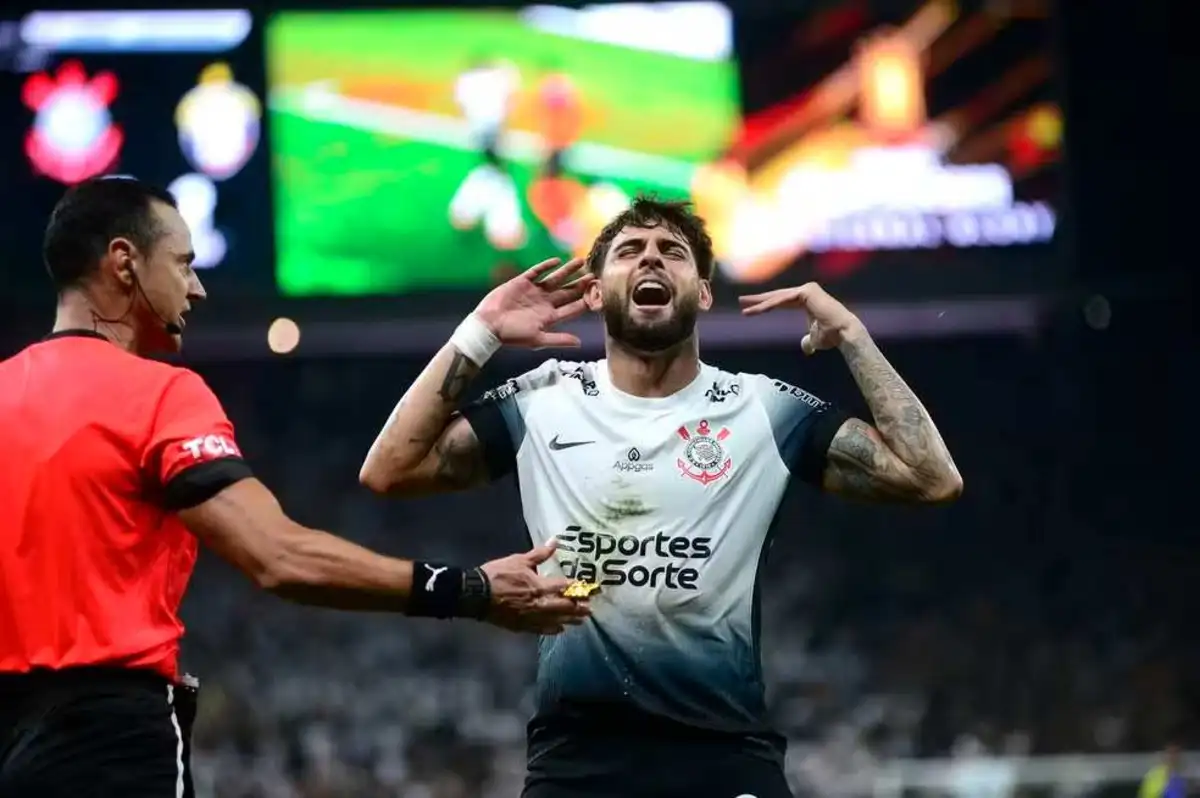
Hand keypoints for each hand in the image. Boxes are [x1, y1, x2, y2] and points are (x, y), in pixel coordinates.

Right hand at [474, 257, 595, 348]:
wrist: (489, 325)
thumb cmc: (512, 335)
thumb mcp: (537, 339)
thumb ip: (558, 339)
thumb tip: (579, 343)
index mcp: (549, 317)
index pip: (572, 308)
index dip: (586, 301)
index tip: (600, 295)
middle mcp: (544, 303)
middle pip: (567, 292)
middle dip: (581, 284)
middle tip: (595, 276)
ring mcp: (534, 292)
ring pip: (555, 279)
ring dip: (568, 270)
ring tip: (581, 261)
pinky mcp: (521, 282)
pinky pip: (536, 271)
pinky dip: (546, 266)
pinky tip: (557, 260)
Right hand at [481, 541, 590, 634]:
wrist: (477, 595)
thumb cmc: (498, 574)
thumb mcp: (519, 560)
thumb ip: (540, 554)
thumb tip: (556, 541)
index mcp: (539, 586)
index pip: (565, 587)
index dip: (579, 588)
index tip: (591, 589)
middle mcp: (539, 604)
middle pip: (564, 607)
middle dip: (579, 607)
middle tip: (591, 608)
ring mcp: (531, 617)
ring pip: (556, 620)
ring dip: (570, 620)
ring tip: (582, 620)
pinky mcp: (522, 626)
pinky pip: (542, 629)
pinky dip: (553, 629)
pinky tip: (560, 630)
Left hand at [739, 282, 863, 354]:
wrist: (843, 334)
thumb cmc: (831, 337)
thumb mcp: (815, 339)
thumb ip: (808, 340)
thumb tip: (805, 347)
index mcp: (807, 300)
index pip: (782, 301)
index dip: (766, 305)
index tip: (751, 309)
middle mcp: (806, 291)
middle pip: (777, 296)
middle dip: (759, 299)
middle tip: (741, 301)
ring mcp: (807, 289)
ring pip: (778, 298)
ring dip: (760, 303)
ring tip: (744, 306)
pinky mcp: (806, 291)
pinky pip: (783, 300)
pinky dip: (769, 305)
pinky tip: (757, 310)